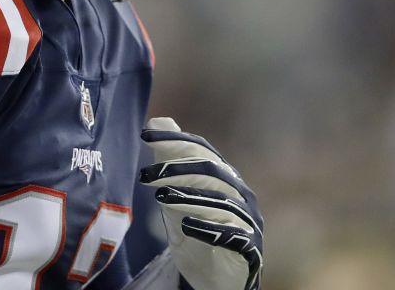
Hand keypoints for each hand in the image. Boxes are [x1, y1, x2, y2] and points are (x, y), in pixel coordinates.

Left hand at [139, 117, 263, 289]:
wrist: (219, 276)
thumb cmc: (200, 229)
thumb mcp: (179, 195)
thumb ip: (172, 161)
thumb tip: (158, 120)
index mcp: (226, 177)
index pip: (202, 150)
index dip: (175, 140)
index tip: (145, 135)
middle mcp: (241, 195)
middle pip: (212, 172)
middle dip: (177, 168)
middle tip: (146, 174)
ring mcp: (248, 221)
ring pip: (222, 202)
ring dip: (190, 197)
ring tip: (161, 196)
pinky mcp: (249, 248)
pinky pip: (233, 235)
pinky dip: (210, 228)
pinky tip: (186, 226)